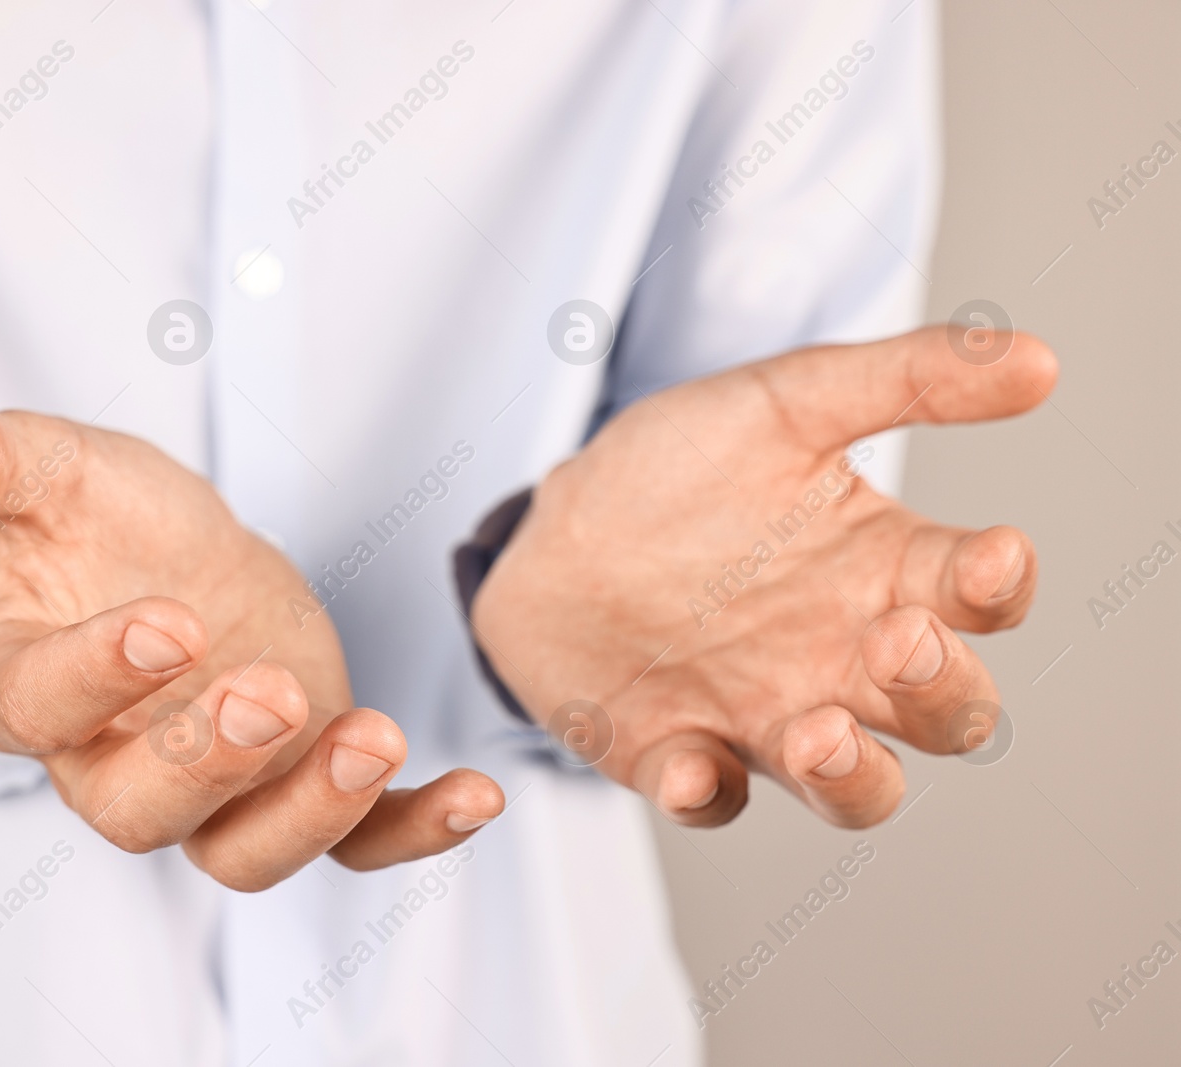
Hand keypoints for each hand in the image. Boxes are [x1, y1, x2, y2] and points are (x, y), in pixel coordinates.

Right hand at [0, 407, 502, 888]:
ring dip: (307, 812)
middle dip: (208, 762)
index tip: (168, 619)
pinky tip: (477, 793)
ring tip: (372, 738)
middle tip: (272, 692)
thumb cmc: (111, 522)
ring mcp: (210, 790)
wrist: (186, 554)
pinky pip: (350, 844)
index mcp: (30, 689)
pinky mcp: (293, 789)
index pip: (37, 710)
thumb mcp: (59, 467)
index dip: (95, 676)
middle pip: (139, 809)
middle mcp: (108, 763)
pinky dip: (410, 832)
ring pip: (240, 851)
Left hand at [472, 326, 1055, 827]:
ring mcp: (767, 718)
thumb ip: (903, 379)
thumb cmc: (676, 470)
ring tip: (816, 730)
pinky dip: (707, 794)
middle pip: (948, 715)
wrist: (548, 527)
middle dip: (943, 691)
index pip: (980, 599)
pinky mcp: (682, 757)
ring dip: (854, 777)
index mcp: (881, 571)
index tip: (991, 554)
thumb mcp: (781, 403)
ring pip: (858, 790)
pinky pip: (713, 801)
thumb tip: (1039, 359)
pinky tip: (689, 764)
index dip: (1000, 587)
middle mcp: (843, 659)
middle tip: (895, 638)